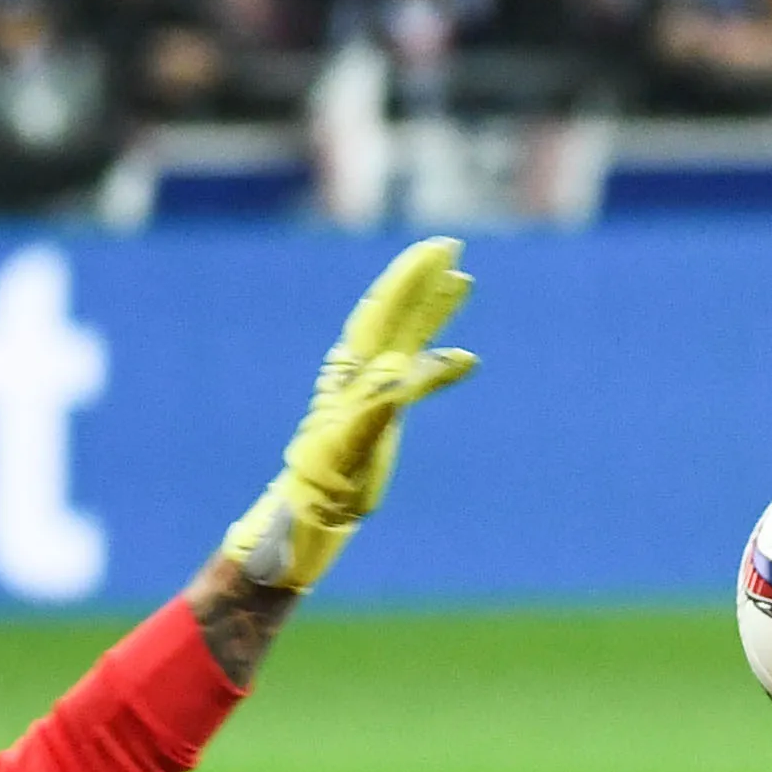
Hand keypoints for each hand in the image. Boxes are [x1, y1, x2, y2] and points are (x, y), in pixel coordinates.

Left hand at [230, 236, 481, 591]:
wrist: (305, 523)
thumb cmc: (321, 492)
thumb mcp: (348, 451)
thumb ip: (374, 412)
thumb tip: (399, 375)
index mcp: (352, 376)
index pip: (383, 315)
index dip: (411, 282)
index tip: (443, 255)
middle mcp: (359, 377)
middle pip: (393, 315)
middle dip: (421, 280)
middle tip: (452, 248)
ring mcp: (370, 394)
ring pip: (404, 338)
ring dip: (432, 309)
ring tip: (462, 281)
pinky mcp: (379, 416)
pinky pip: (415, 377)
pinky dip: (441, 362)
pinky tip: (466, 359)